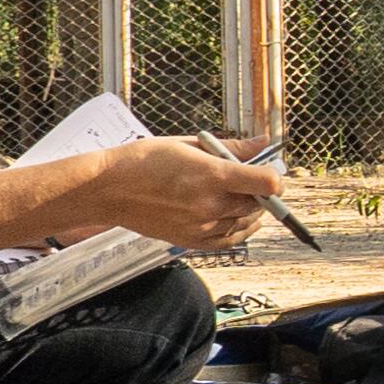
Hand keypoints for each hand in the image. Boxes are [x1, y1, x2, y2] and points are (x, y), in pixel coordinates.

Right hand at [88, 137, 279, 249]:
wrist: (109, 190)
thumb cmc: (144, 161)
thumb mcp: (189, 144)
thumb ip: (232, 147)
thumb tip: (263, 142)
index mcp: (212, 175)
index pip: (267, 183)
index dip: (274, 177)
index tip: (269, 170)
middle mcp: (211, 204)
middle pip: (258, 203)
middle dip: (261, 192)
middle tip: (253, 180)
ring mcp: (201, 226)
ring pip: (246, 222)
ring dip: (251, 210)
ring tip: (243, 196)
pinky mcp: (191, 241)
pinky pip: (229, 241)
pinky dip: (240, 231)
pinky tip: (241, 220)